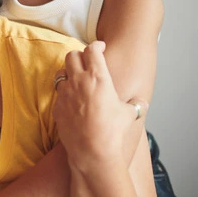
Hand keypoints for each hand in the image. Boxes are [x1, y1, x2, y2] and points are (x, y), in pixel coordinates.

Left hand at [53, 41, 148, 172]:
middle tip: (86, 61)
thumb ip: (134, 105)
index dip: (96, 46)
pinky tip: (73, 100)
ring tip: (77, 80)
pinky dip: (65, 93)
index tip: (100, 47)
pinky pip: (58, 93)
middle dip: (79, 55)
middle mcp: (78, 81)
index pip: (92, 50)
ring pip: (61, 73)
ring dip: (68, 73)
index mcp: (98, 77)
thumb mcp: (128, 114)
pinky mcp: (57, 106)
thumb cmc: (112, 131)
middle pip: (72, 56)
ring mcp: (65, 93)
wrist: (92, 151)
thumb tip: (141, 104)